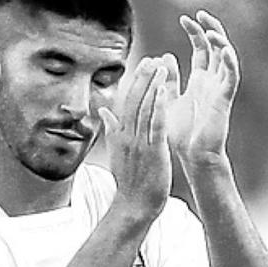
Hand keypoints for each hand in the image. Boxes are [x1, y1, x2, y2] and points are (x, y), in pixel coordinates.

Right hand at [100, 56, 170, 221]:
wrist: (133, 206)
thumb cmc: (129, 183)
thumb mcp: (117, 154)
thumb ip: (111, 130)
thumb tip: (103, 111)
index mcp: (120, 135)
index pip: (127, 102)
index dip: (137, 82)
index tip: (146, 64)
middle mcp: (128, 136)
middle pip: (135, 100)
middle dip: (144, 78)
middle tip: (154, 59)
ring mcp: (140, 143)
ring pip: (145, 108)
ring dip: (153, 85)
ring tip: (163, 66)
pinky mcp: (153, 151)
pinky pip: (155, 124)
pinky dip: (158, 106)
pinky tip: (164, 89)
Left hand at [162, 10, 239, 166]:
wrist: (193, 157)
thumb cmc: (181, 134)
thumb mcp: (169, 100)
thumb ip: (168, 80)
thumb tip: (163, 57)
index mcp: (199, 80)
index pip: (202, 48)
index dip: (196, 32)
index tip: (184, 18)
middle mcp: (212, 81)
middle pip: (217, 47)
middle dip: (210, 29)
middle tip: (199, 14)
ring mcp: (220, 89)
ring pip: (227, 57)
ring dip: (221, 42)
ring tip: (210, 29)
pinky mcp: (224, 99)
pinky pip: (232, 77)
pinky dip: (230, 62)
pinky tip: (224, 50)